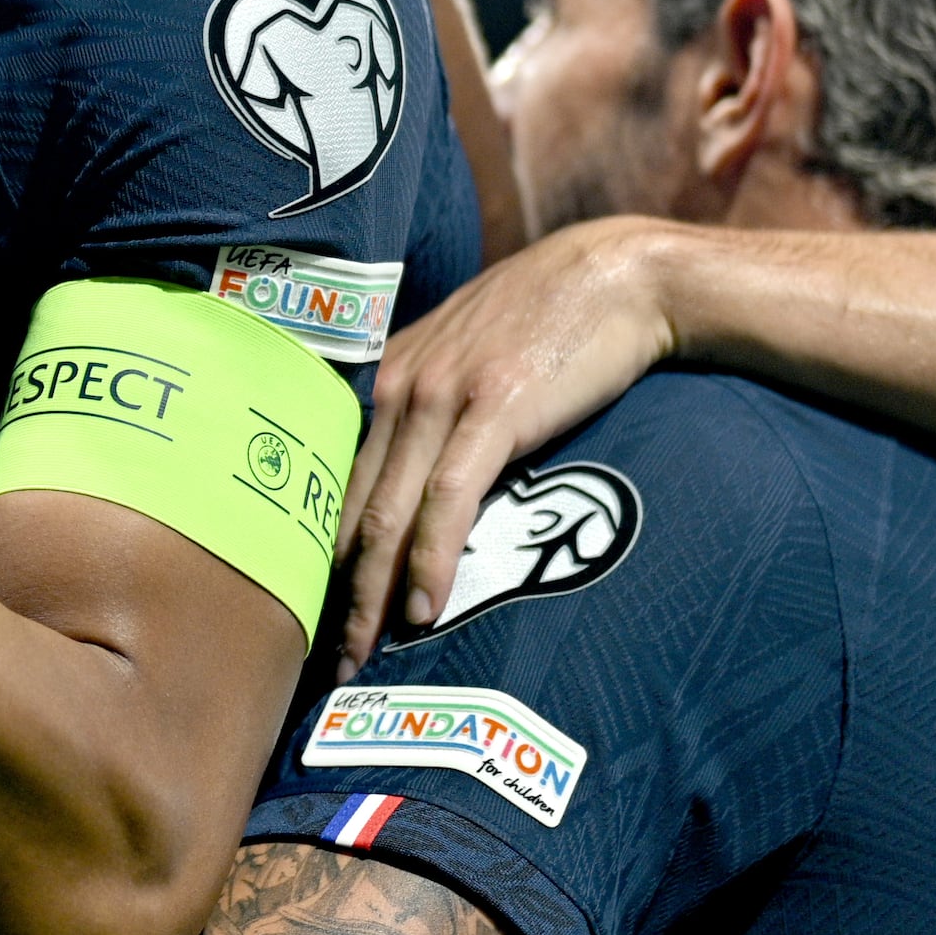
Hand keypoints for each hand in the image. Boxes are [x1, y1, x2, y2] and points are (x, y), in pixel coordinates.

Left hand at [331, 221, 693, 671]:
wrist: (620, 275)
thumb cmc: (553, 320)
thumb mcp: (473, 355)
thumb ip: (439, 406)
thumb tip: (422, 473)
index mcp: (389, 377)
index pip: (338, 481)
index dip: (319, 551)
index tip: (314, 611)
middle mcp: (399, 386)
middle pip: (348, 509)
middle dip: (332, 590)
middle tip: (322, 659)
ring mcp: (441, 396)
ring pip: (386, 514)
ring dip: (369, 594)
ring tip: (359, 654)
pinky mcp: (492, 410)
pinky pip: (448, 502)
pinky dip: (430, 561)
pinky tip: (423, 611)